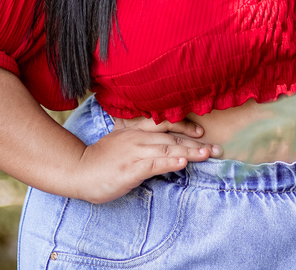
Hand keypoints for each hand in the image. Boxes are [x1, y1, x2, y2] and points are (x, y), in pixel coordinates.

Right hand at [74, 118, 221, 202]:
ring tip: (209, 153)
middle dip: (196, 143)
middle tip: (217, 148)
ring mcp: (135, 152)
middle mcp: (138, 138)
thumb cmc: (99, 161)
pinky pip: (154, 163)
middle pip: (172, 137)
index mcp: (135, 131)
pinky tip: (183, 163)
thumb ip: (138, 143)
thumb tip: (159, 148)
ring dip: (190, 151)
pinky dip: (170, 162)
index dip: (184, 126)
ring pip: (168, 149)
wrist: (77, 170)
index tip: (201, 131)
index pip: (164, 124)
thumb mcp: (120, 145)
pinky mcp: (131, 168)